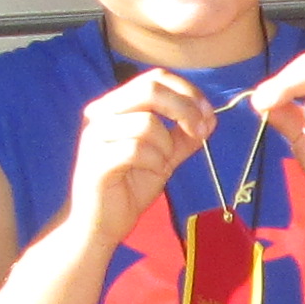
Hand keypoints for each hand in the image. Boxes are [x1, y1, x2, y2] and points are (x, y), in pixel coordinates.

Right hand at [69, 65, 215, 250]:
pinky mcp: (95, 160)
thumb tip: (210, 117)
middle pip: (149, 90)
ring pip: (146, 123)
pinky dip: (155, 161)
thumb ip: (185, 137)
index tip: (208, 113)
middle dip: (185, 110)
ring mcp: (94, 136)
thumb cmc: (128, 189)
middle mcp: (100, 114)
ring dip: (167, 146)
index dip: (187, 91)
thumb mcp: (165, 157)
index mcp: (115, 105)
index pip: (154, 78)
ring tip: (161, 164)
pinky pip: (136, 149)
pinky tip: (152, 173)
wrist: (100, 225)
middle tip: (199, 132)